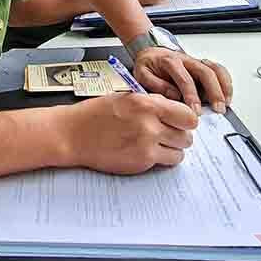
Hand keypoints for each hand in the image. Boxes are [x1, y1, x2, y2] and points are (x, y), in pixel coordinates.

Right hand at [62, 93, 197, 173]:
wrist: (73, 134)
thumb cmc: (94, 116)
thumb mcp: (125, 98)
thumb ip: (152, 103)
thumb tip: (173, 110)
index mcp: (146, 103)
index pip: (187, 115)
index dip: (186, 120)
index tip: (181, 122)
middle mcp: (149, 123)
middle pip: (187, 135)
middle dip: (179, 135)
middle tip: (167, 134)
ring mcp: (147, 144)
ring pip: (181, 151)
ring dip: (173, 148)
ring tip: (157, 144)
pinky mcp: (142, 161)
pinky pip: (167, 162)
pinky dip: (162, 159)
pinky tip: (148, 152)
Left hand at [132, 48, 231, 114]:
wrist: (150, 52)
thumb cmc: (148, 65)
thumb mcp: (142, 74)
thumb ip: (155, 84)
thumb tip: (173, 95)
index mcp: (170, 61)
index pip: (185, 79)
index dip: (192, 96)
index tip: (196, 110)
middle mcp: (186, 60)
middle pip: (206, 72)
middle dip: (214, 92)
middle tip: (217, 109)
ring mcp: (196, 62)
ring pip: (215, 69)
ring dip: (224, 86)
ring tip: (225, 104)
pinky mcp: (202, 66)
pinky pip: (218, 70)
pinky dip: (226, 82)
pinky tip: (227, 95)